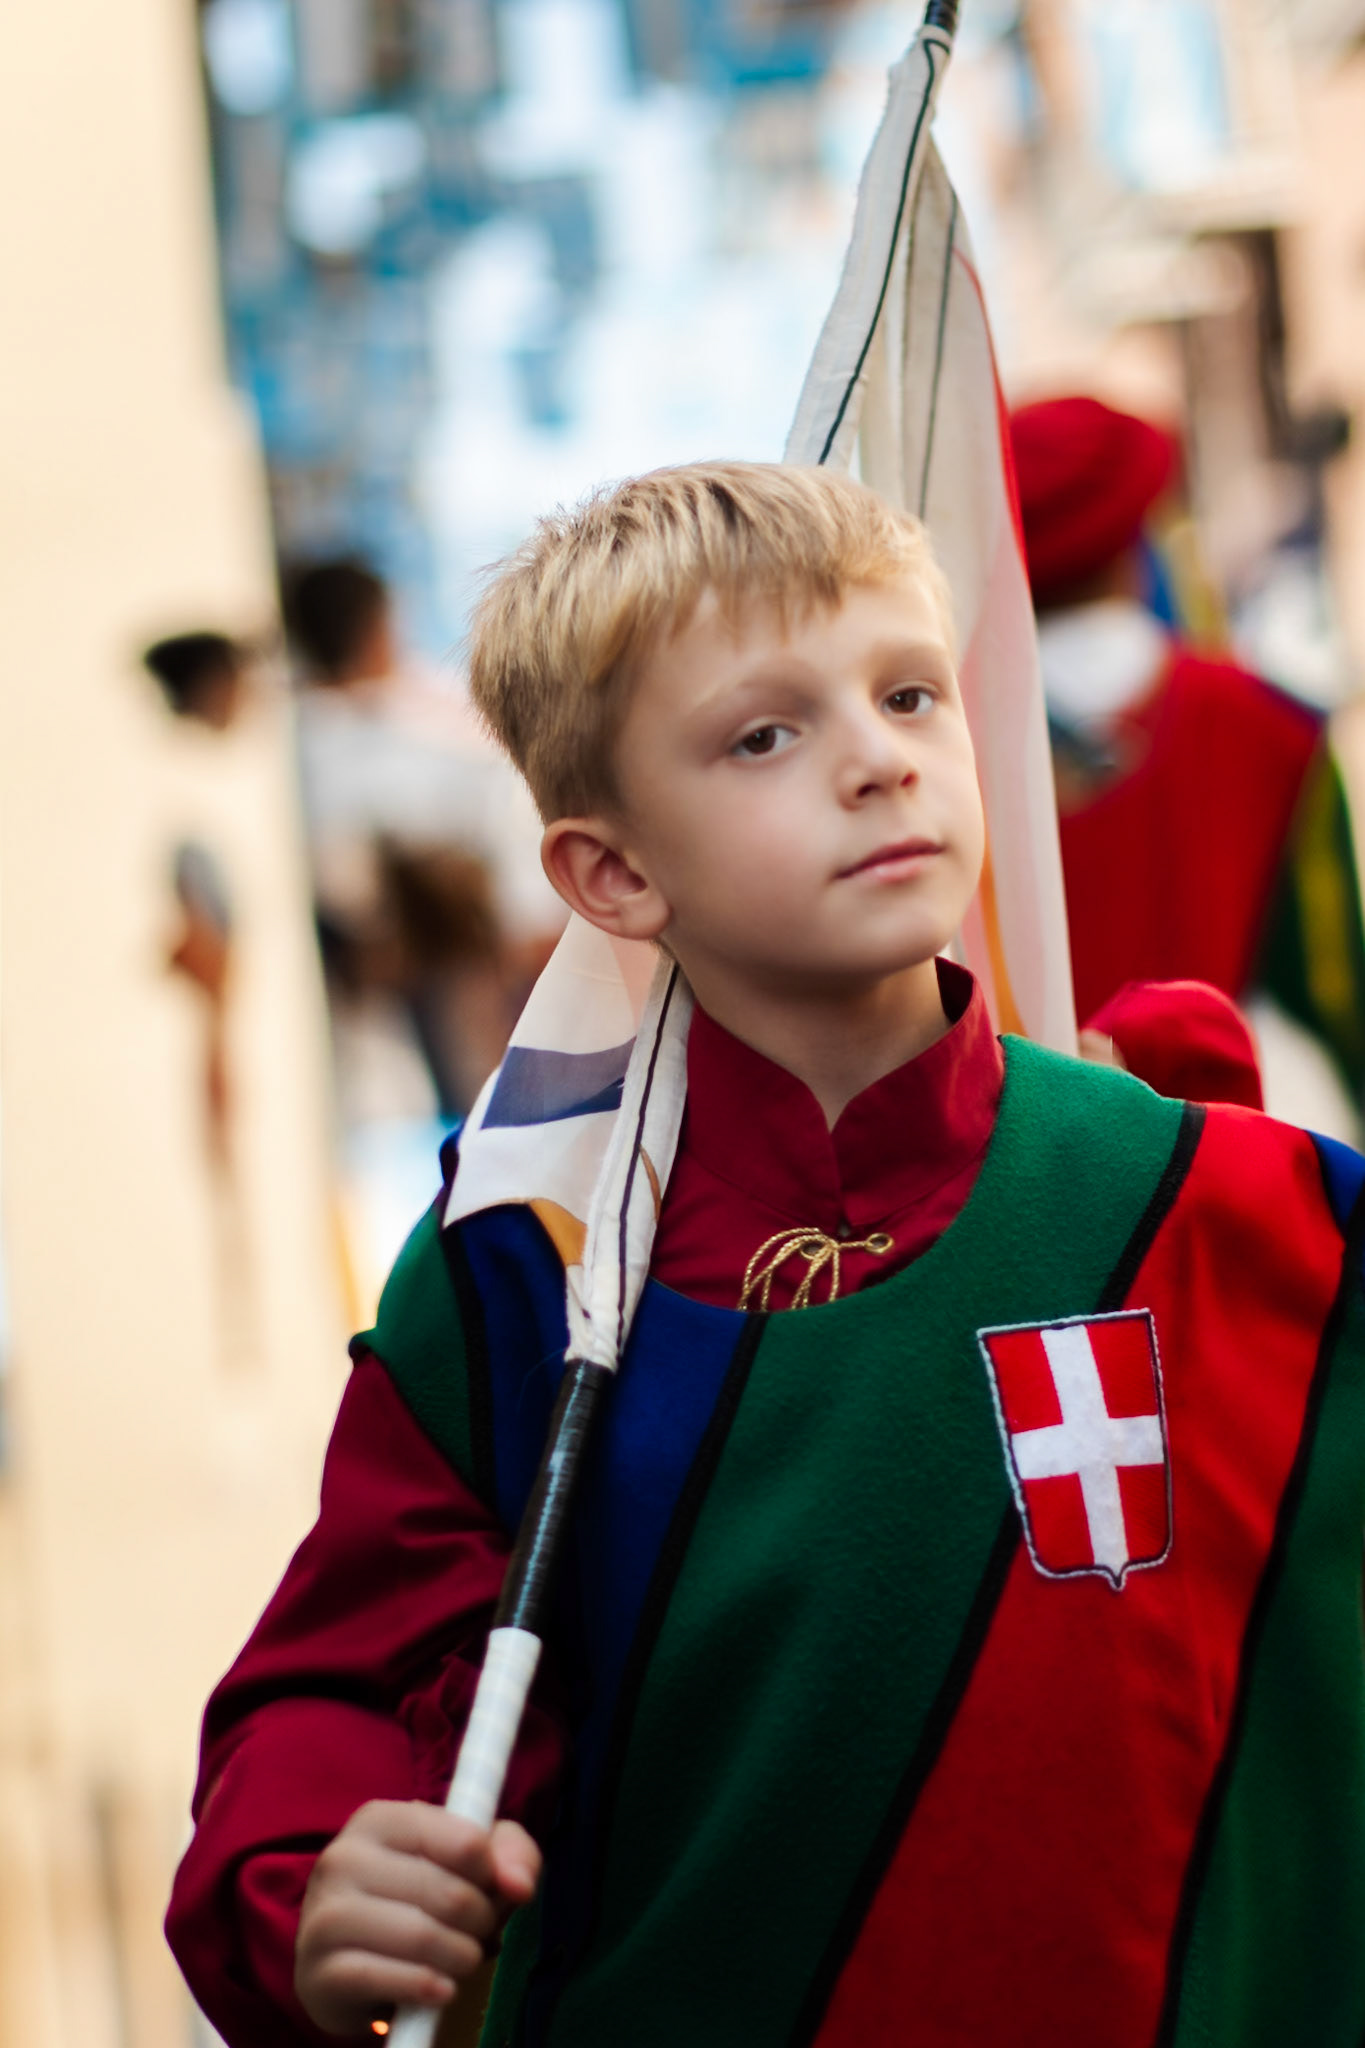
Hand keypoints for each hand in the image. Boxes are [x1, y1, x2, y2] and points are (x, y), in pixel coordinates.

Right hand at [294, 1800, 540, 2036]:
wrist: (345, 1963)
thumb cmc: (414, 1899)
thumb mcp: (466, 1862)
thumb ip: (509, 1853)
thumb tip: (520, 1885)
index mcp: (380, 1819)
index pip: (467, 1842)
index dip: (493, 1875)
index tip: (489, 1890)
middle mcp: (344, 1857)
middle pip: (451, 1894)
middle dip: (481, 1923)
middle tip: (478, 1934)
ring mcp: (324, 1915)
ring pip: (422, 1937)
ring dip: (461, 1958)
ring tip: (460, 1960)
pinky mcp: (319, 1972)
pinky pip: (390, 1979)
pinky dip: (429, 1988)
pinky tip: (439, 1990)